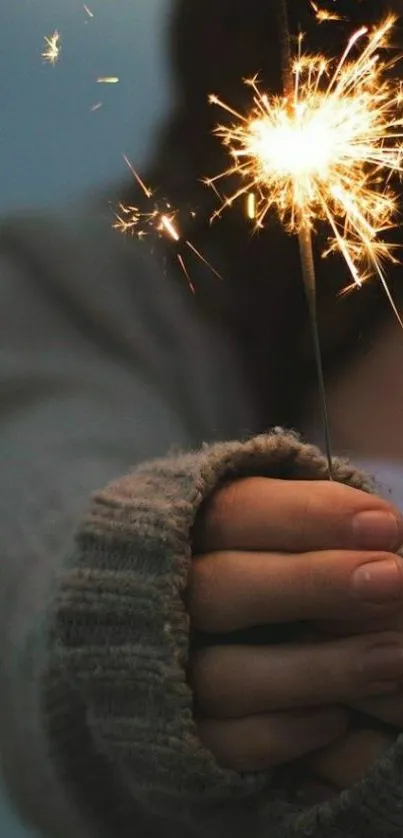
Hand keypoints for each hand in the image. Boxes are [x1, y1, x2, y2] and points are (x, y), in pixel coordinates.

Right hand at [186, 476, 402, 771]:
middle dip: (310, 584)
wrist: (236, 668)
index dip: (306, 516)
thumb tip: (375, 531)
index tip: (385, 526)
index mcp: (190, 535)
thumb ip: (318, 533)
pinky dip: (280, 733)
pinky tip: (338, 720)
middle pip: (216, 587)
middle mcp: (169, 601)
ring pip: (219, 674)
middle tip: (393, 581)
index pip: (233, 514)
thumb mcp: (293, 542)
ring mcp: (170, 671)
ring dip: (313, 669)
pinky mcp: (183, 736)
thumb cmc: (287, 583)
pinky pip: (220, 744)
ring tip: (395, 660)